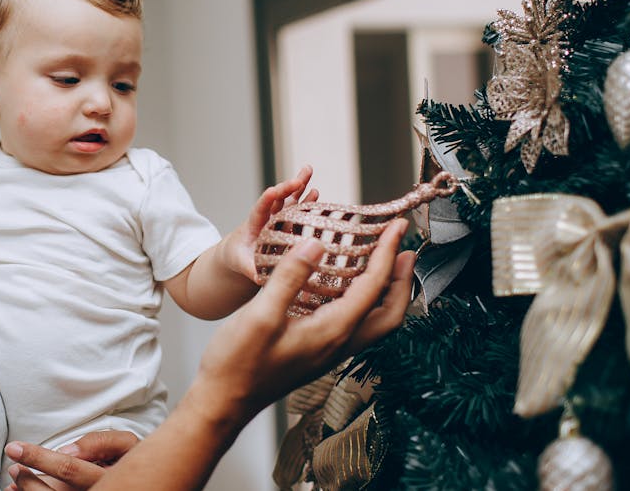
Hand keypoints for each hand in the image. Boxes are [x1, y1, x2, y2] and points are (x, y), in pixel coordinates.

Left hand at [4, 431, 139, 490]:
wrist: (155, 482)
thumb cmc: (136, 459)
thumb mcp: (126, 444)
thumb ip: (99, 443)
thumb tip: (67, 451)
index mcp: (112, 478)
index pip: (69, 467)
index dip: (37, 457)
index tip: (14, 448)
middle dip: (28, 481)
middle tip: (14, 466)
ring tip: (14, 482)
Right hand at [196, 218, 413, 417]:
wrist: (224, 401)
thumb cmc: (238, 364)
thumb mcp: (260, 315)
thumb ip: (290, 277)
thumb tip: (315, 245)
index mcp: (332, 332)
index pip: (373, 287)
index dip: (387, 254)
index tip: (396, 228)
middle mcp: (339, 344)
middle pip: (390, 313)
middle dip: (402, 279)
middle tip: (404, 248)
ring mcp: (329, 350)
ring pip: (375, 321)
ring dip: (387, 291)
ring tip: (384, 263)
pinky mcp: (318, 351)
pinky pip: (355, 324)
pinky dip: (364, 300)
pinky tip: (347, 286)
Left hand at [221, 165, 317, 280]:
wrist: (240, 253)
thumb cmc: (238, 257)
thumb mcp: (240, 262)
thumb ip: (249, 267)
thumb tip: (258, 276)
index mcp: (253, 225)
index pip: (260, 209)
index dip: (267, 200)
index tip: (274, 190)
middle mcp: (267, 217)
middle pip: (277, 199)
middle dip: (287, 188)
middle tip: (298, 179)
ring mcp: (278, 218)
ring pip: (289, 199)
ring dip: (299, 185)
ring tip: (308, 169)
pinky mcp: (287, 223)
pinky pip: (298, 210)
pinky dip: (306, 201)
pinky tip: (316, 191)